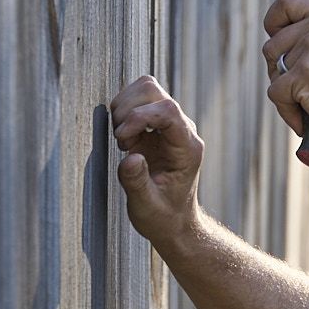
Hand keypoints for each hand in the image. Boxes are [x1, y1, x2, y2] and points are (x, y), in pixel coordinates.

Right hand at [108, 76, 204, 245]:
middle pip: (154, 90)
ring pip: (145, 88)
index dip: (139, 117)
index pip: (168, 110)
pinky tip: (124, 138)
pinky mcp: (156, 123)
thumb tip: (131, 157)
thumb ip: (137, 183)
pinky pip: (138, 98)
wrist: (173, 220)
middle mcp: (182, 130)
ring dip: (123, 108)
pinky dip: (123, 111)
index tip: (123, 142)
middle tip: (121, 142)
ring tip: (123, 140)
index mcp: (187, 148)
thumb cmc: (163, 216)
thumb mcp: (146, 207)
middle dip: (127, 111)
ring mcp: (170, 123)